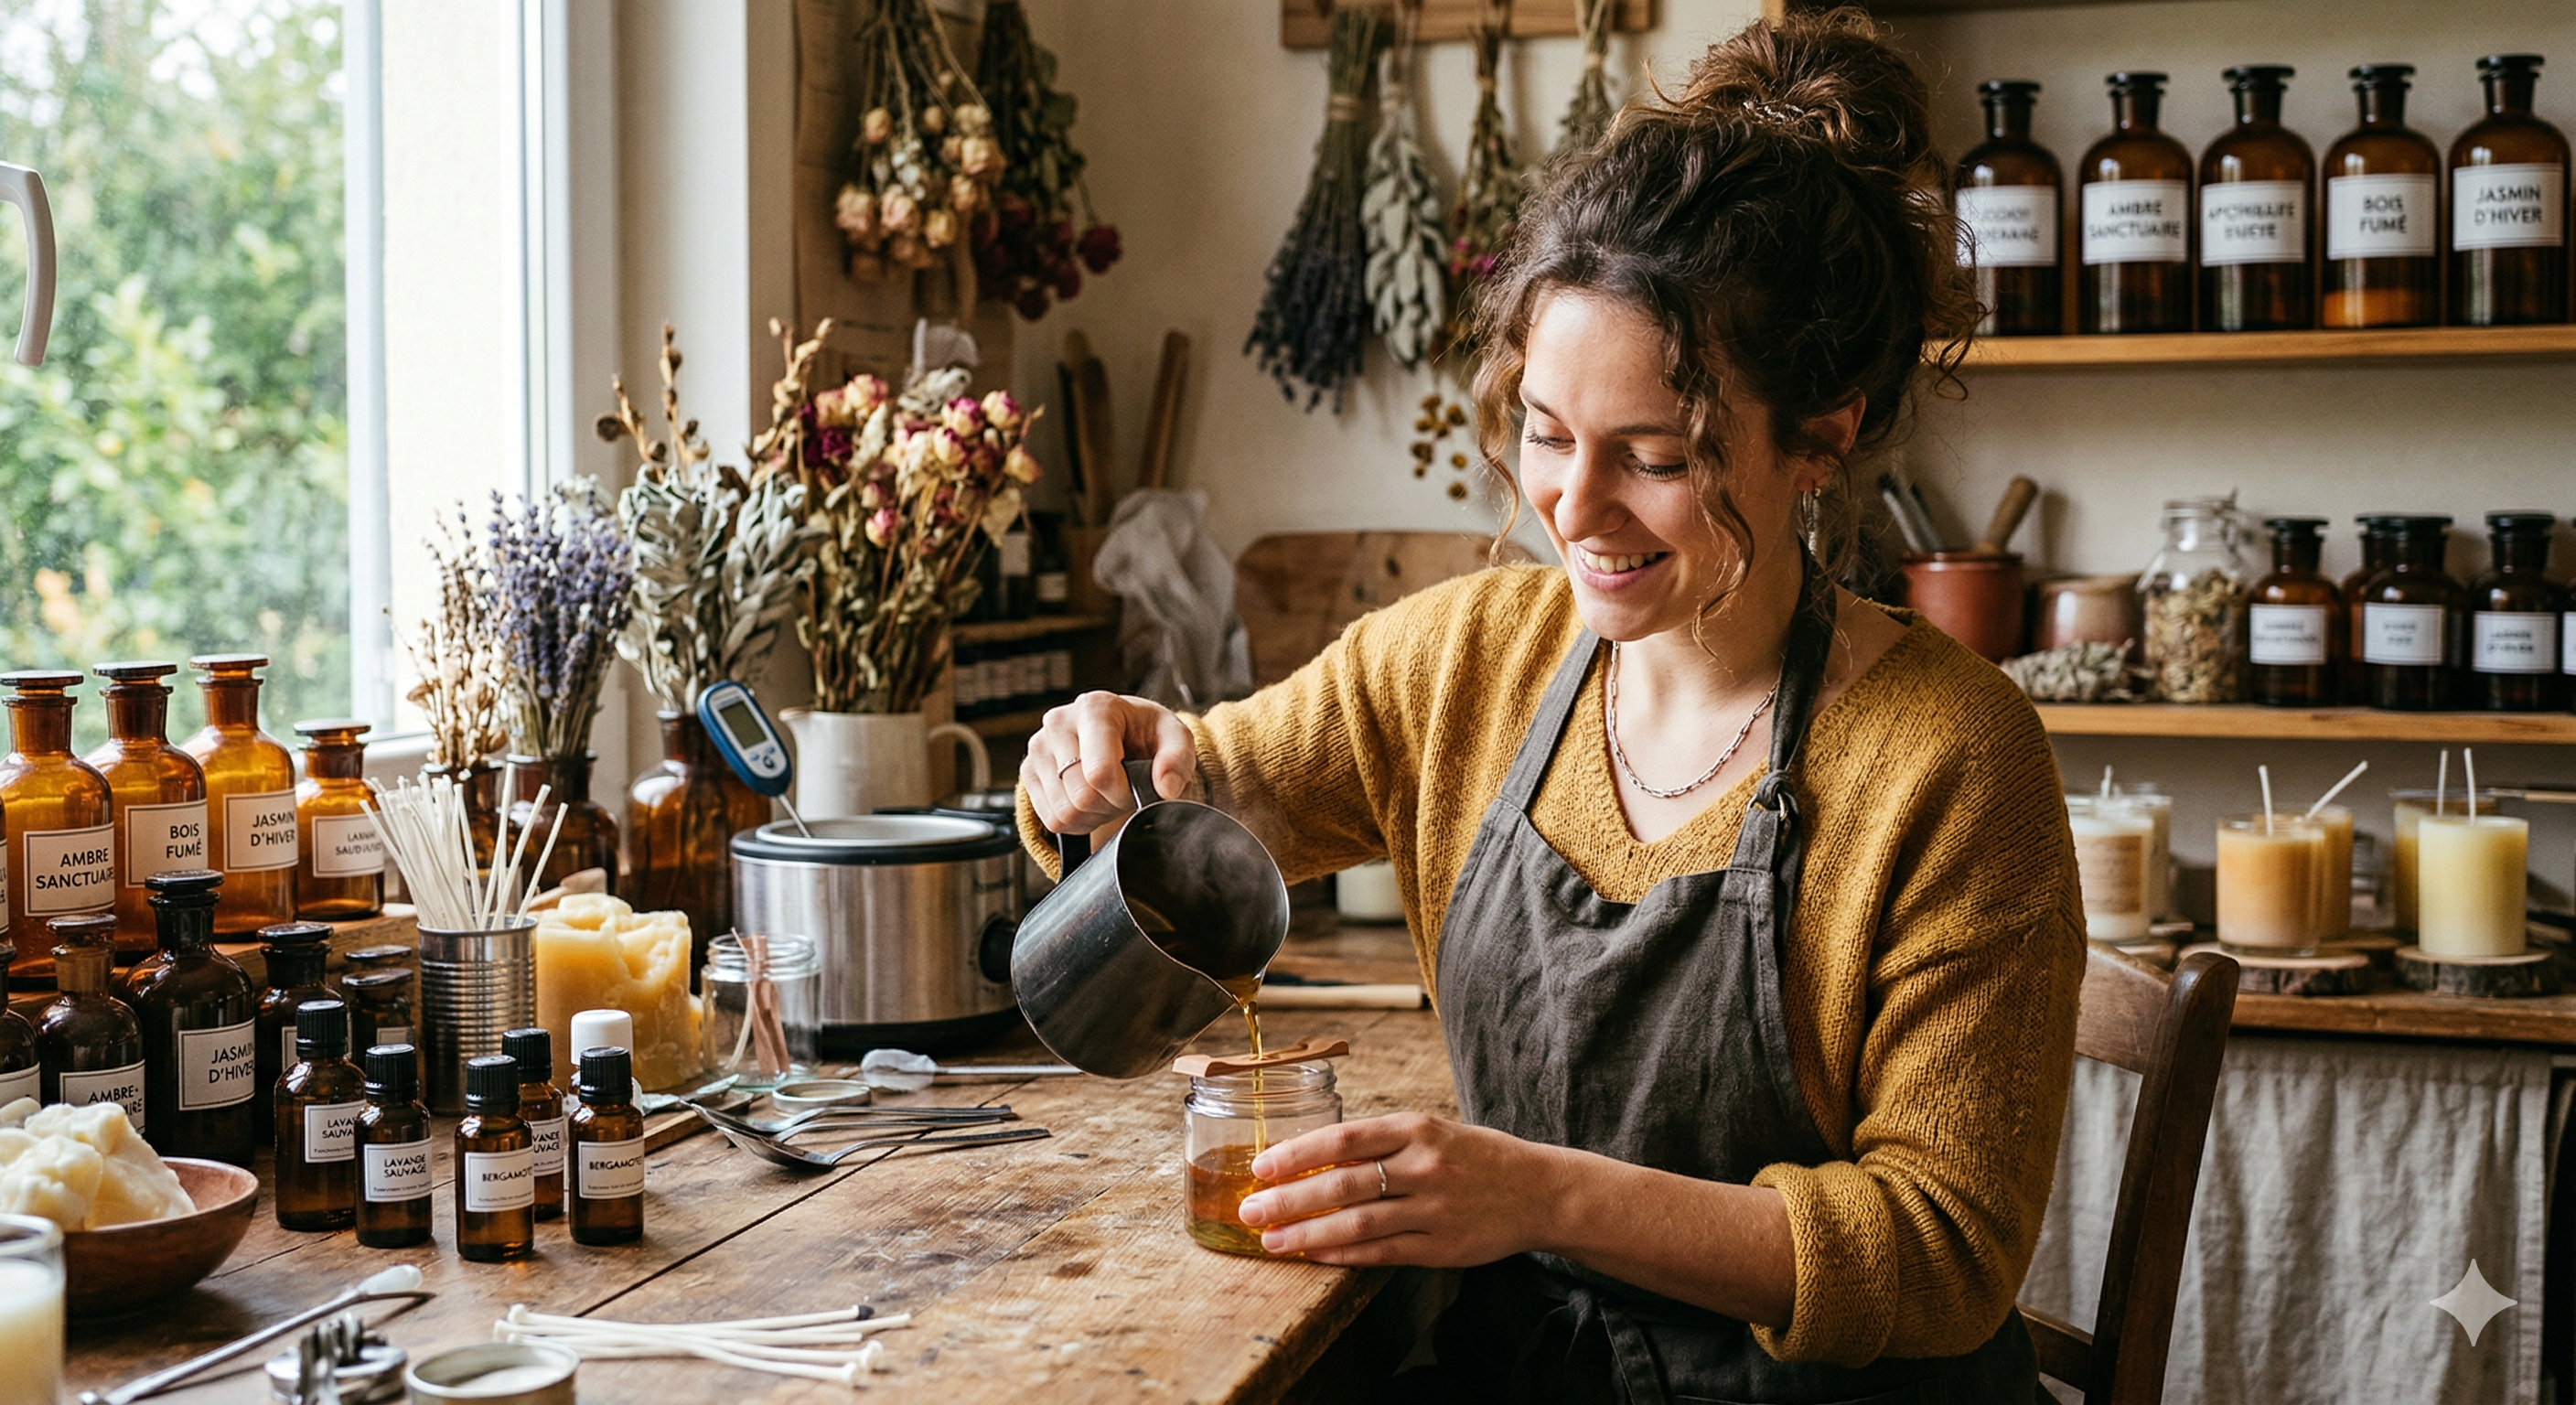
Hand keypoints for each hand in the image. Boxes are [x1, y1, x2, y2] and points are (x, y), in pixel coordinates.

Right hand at [1020, 690, 1197, 835]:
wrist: (1120, 733)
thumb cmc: (1145, 734)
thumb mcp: (1174, 739)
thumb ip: (1178, 760)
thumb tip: (1166, 788)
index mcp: (1095, 708)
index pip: (1100, 773)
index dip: (1123, 793)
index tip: (1136, 786)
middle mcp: (1059, 722)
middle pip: (1080, 796)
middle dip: (1109, 805)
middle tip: (1122, 790)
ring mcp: (1039, 746)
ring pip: (1064, 812)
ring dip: (1093, 815)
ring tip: (1106, 793)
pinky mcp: (1029, 770)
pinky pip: (1051, 819)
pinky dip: (1076, 821)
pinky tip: (1089, 800)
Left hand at [1236, 1113, 1567, 1267]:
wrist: (1540, 1190)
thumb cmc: (1477, 1157)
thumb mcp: (1432, 1132)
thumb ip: (1381, 1143)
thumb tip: (1316, 1158)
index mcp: (1416, 1129)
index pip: (1343, 1138)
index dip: (1297, 1153)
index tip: (1261, 1166)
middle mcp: (1423, 1166)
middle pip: (1342, 1184)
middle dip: (1288, 1199)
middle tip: (1250, 1209)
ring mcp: (1434, 1210)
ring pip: (1357, 1224)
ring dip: (1307, 1235)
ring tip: (1271, 1241)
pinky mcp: (1442, 1247)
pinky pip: (1382, 1253)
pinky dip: (1343, 1256)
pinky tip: (1315, 1257)